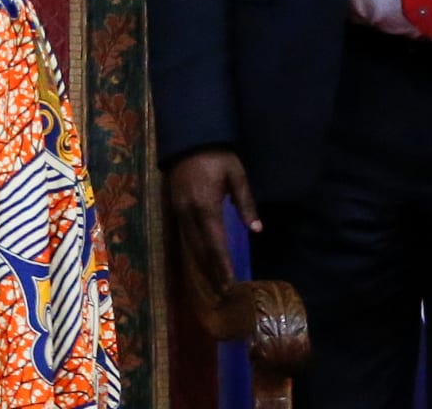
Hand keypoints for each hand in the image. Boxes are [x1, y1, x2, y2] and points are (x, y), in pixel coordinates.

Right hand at [170, 148, 260, 304]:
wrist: (188, 140)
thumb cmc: (217, 157)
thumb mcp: (236, 176)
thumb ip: (246, 203)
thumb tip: (257, 230)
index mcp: (205, 206)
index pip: (215, 243)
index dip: (221, 265)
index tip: (229, 283)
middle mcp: (188, 213)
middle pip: (200, 249)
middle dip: (212, 271)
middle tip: (224, 291)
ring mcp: (179, 211)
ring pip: (190, 244)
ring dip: (202, 264)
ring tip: (214, 282)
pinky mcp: (174, 207)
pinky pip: (185, 235)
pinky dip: (194, 250)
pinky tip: (201, 259)